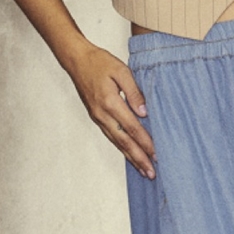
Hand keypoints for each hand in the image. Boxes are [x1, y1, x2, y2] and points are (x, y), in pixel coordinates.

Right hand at [67, 42, 156, 176]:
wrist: (77, 60)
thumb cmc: (99, 62)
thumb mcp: (121, 71)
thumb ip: (134, 92)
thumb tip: (145, 112)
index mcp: (110, 103)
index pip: (132, 128)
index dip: (145, 143)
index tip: (156, 155)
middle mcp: (102, 115)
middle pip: (124, 142)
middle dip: (139, 158)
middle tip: (151, 173)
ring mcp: (98, 118)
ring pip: (117, 142)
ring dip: (131, 157)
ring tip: (143, 170)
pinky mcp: (97, 117)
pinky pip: (112, 137)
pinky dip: (122, 148)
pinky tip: (130, 154)